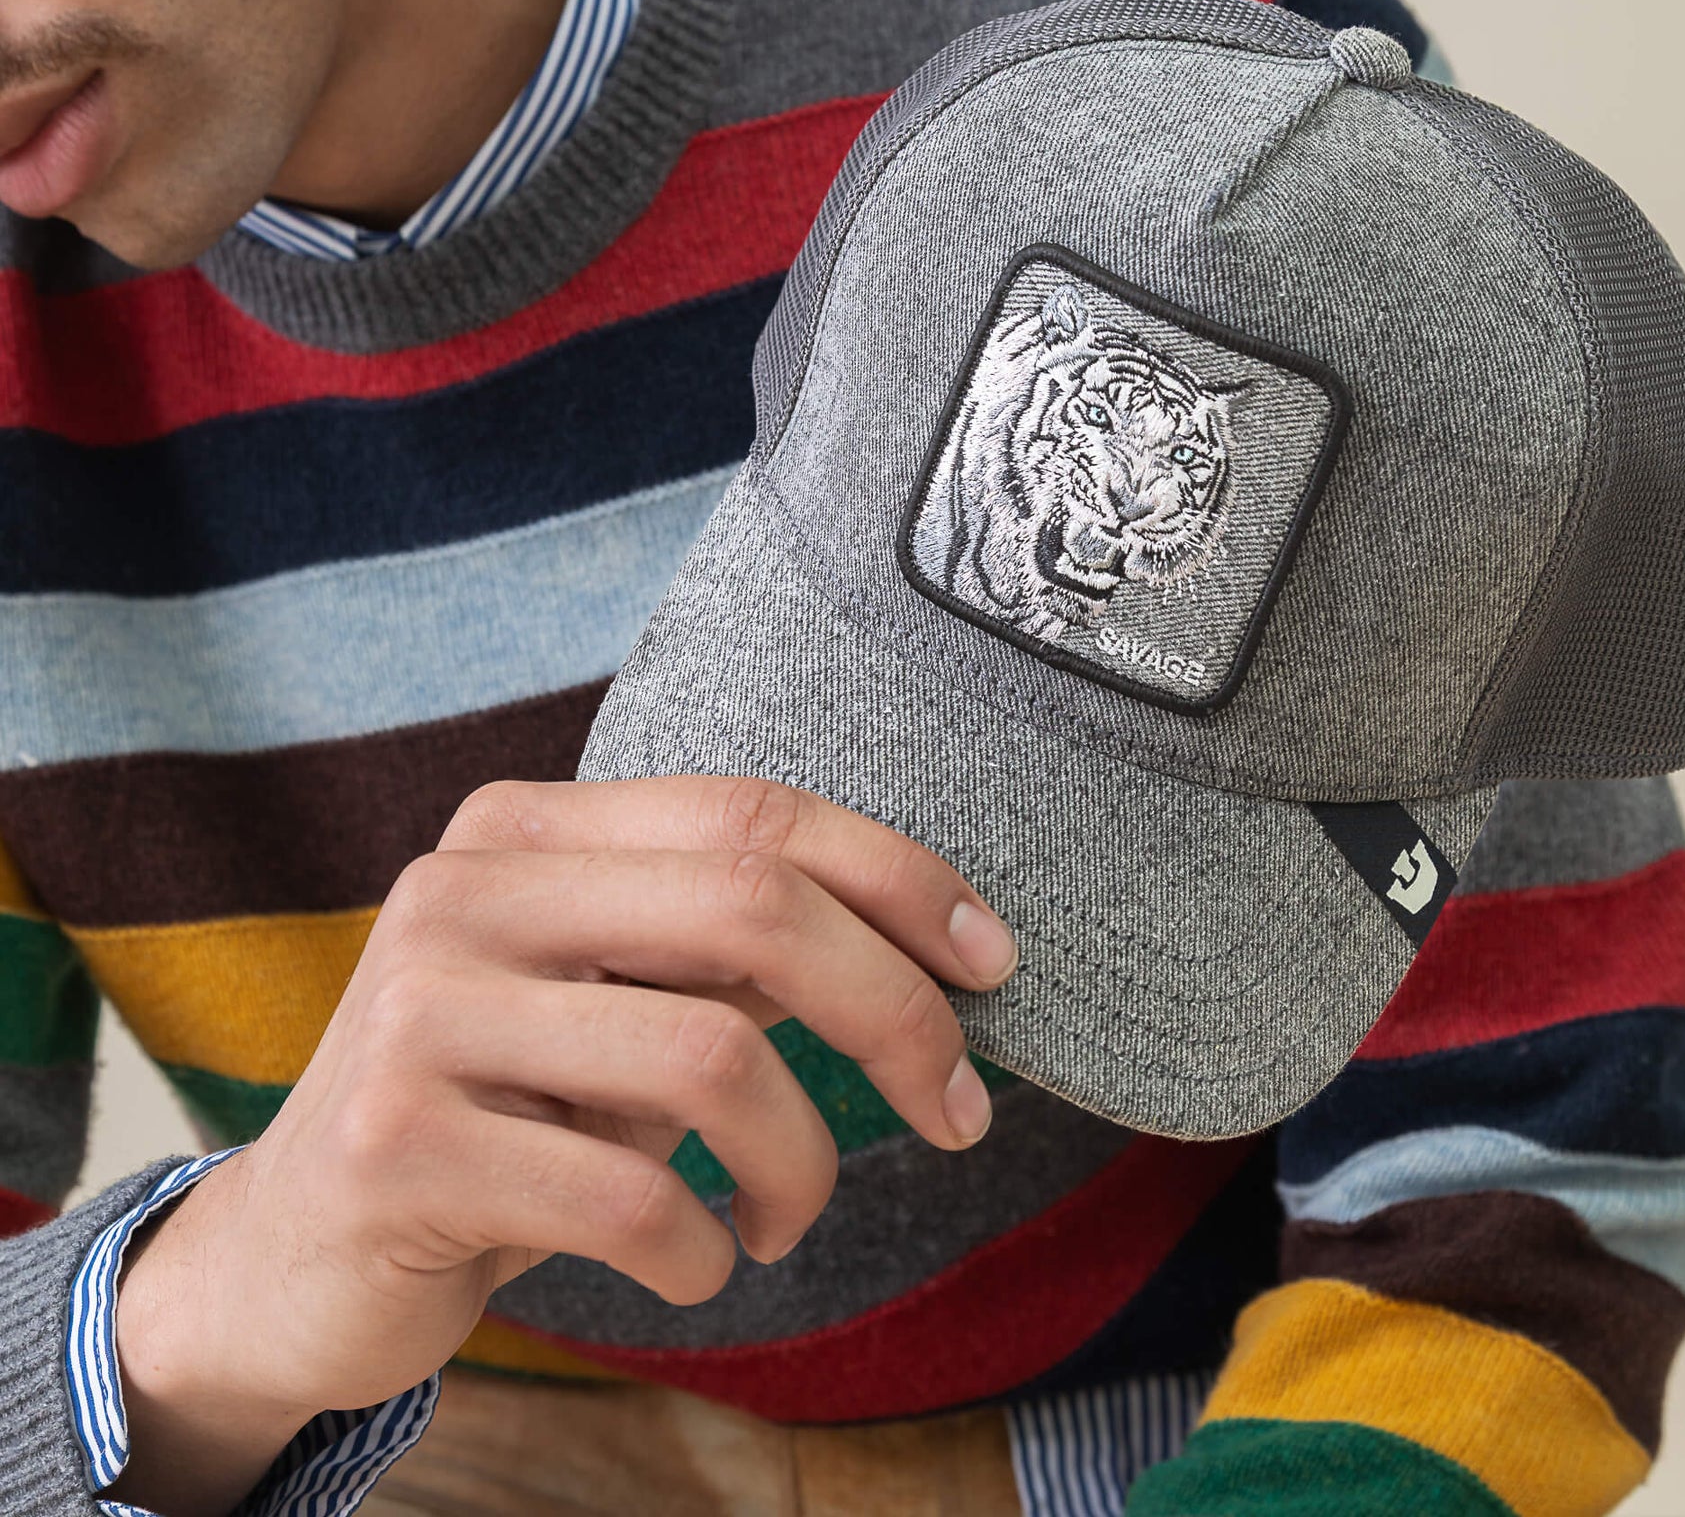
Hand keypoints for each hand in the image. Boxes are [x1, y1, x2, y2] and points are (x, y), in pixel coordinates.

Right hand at [108, 776, 1017, 1516]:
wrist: (298, 1255)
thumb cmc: (505, 1114)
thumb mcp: (616, 1007)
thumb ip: (730, 953)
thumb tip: (929, 944)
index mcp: (524, 830)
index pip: (753, 816)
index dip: (898, 879)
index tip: (993, 963)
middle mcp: (464, 890)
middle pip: (754, 909)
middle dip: (895, 1014)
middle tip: (958, 1110)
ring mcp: (421, 1011)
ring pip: (712, 1059)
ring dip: (801, 1165)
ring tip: (785, 1215)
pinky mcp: (398, 1143)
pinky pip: (634, 1196)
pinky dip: (707, 1249)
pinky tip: (697, 1261)